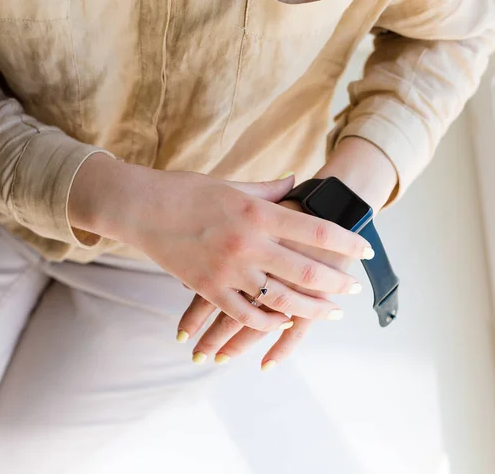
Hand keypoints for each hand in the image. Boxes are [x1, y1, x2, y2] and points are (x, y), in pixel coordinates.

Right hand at [69, 156, 372, 333]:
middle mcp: (248, 243)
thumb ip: (269, 188)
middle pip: (306, 270)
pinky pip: (245, 313)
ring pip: (280, 298)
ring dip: (311, 308)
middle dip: (337, 281)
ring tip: (331, 312)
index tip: (365, 252)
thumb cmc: (185, 190)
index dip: (346, 243)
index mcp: (257, 211)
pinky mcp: (208, 288)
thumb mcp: (231, 184)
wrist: (139, 207)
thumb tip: (296, 182)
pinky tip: (283, 321)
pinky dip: (267, 321)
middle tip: (354, 288)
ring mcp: (228, 269)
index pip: (316, 230)